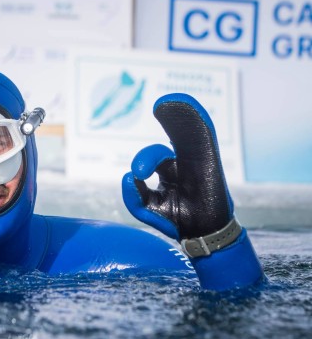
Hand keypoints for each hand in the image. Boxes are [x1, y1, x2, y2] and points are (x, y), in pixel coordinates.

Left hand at [122, 93, 234, 243]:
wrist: (202, 234)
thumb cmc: (176, 219)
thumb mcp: (148, 209)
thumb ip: (133, 196)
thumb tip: (128, 176)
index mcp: (168, 170)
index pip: (155, 156)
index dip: (145, 159)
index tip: (137, 175)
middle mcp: (183, 160)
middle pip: (174, 133)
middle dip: (169, 118)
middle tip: (157, 112)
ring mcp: (197, 159)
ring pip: (189, 129)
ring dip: (180, 112)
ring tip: (163, 104)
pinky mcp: (210, 160)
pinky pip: (204, 134)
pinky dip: (195, 117)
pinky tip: (184, 104)